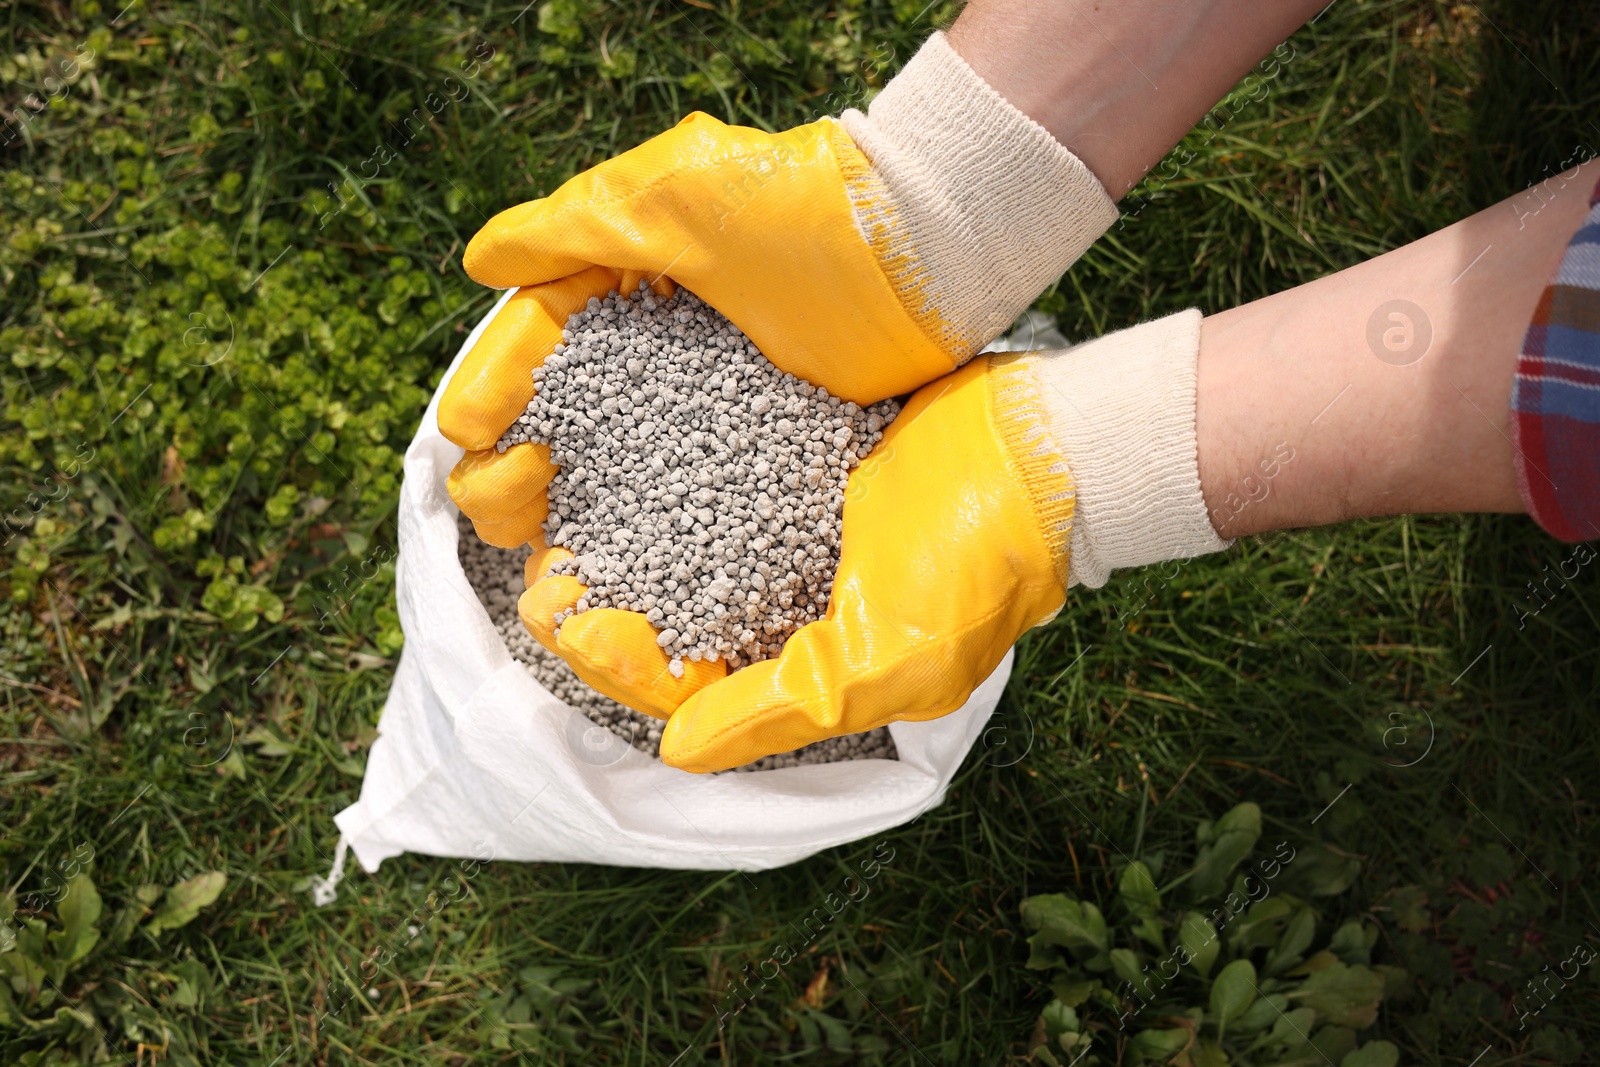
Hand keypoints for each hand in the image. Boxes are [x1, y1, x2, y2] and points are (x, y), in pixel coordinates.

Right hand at [439, 32, 1115, 545]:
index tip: (472, 439)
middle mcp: (665, 355)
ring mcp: (715, 411)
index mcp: (627, 287)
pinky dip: (663, 554)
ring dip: (581, 531)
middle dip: (523, 479)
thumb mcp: (672, 196)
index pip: (538, 351)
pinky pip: (698, 512)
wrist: (933, 249)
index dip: (497, 397)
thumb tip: (478, 265)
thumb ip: (570, 229)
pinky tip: (638, 594)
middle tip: (512, 517)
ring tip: (558, 576)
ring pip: (624, 481)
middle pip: (569, 429)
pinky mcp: (767, 455)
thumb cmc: (803, 208)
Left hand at [519, 352, 1076, 769]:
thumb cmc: (979, 568)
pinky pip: (715, 469)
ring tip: (556, 517)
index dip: (627, 665)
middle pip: (673, 614)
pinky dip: (665, 468)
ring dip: (622, 536)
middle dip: (606, 605)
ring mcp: (793, 527)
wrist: (1046, 450)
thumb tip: (673, 752)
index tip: (575, 628)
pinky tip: (613, 449)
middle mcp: (791, 600)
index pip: (694, 682)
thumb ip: (780, 709)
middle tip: (544, 580)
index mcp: (809, 663)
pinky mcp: (799, 456)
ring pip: (682, 541)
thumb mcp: (884, 662)